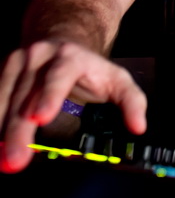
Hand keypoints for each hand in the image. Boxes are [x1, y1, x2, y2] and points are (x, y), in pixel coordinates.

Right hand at [0, 40, 146, 172]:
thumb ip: (131, 101)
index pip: (60, 75)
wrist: (63, 37)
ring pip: (5, 97)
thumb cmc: (89, 66)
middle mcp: (40, 56)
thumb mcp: (116, 78)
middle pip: (26, 95)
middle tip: (16, 160)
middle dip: (19, 130)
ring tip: (2, 158)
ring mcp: (18, 61)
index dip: (50, 96)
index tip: (41, 118)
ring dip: (1, 129)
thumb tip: (138, 126)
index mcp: (70, 57)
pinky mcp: (3, 70)